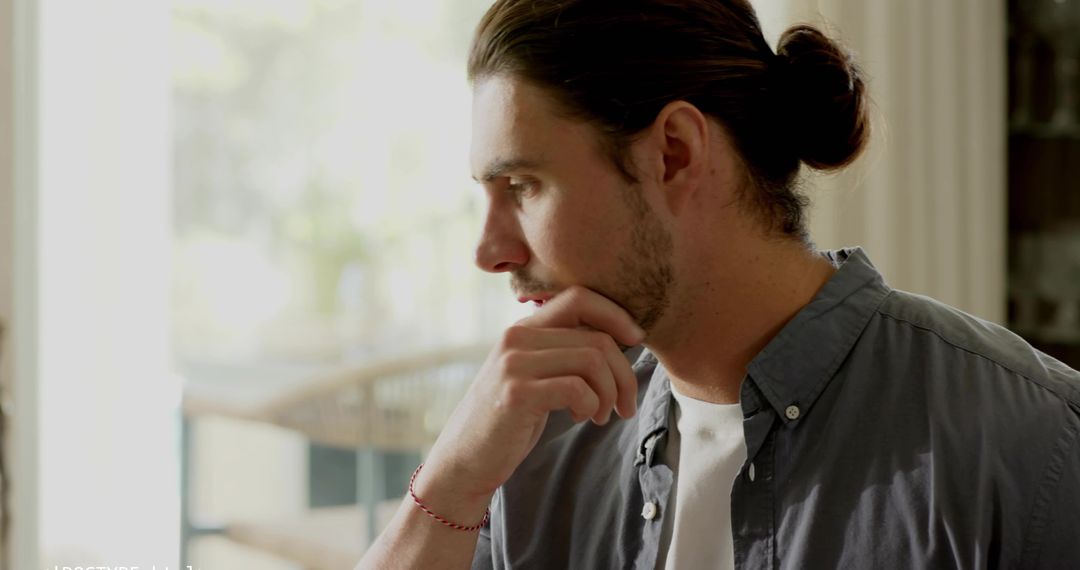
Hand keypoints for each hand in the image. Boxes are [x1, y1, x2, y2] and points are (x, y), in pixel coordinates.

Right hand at [415, 286, 644, 516]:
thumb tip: (621, 338)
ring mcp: (514, 363)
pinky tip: (581, 418)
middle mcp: (516, 336)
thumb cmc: (509, 419)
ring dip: (609, 393)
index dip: (616, 315)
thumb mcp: (534, 374)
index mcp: (524, 327)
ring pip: (592, 361)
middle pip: (596, 338)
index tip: (636, 340)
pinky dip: (591, 406)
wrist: (467, 459)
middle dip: (623, 374)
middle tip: (625, 405)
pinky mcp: (516, 393)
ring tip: (601, 415)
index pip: (579, 297)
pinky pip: (577, 388)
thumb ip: (563, 351)